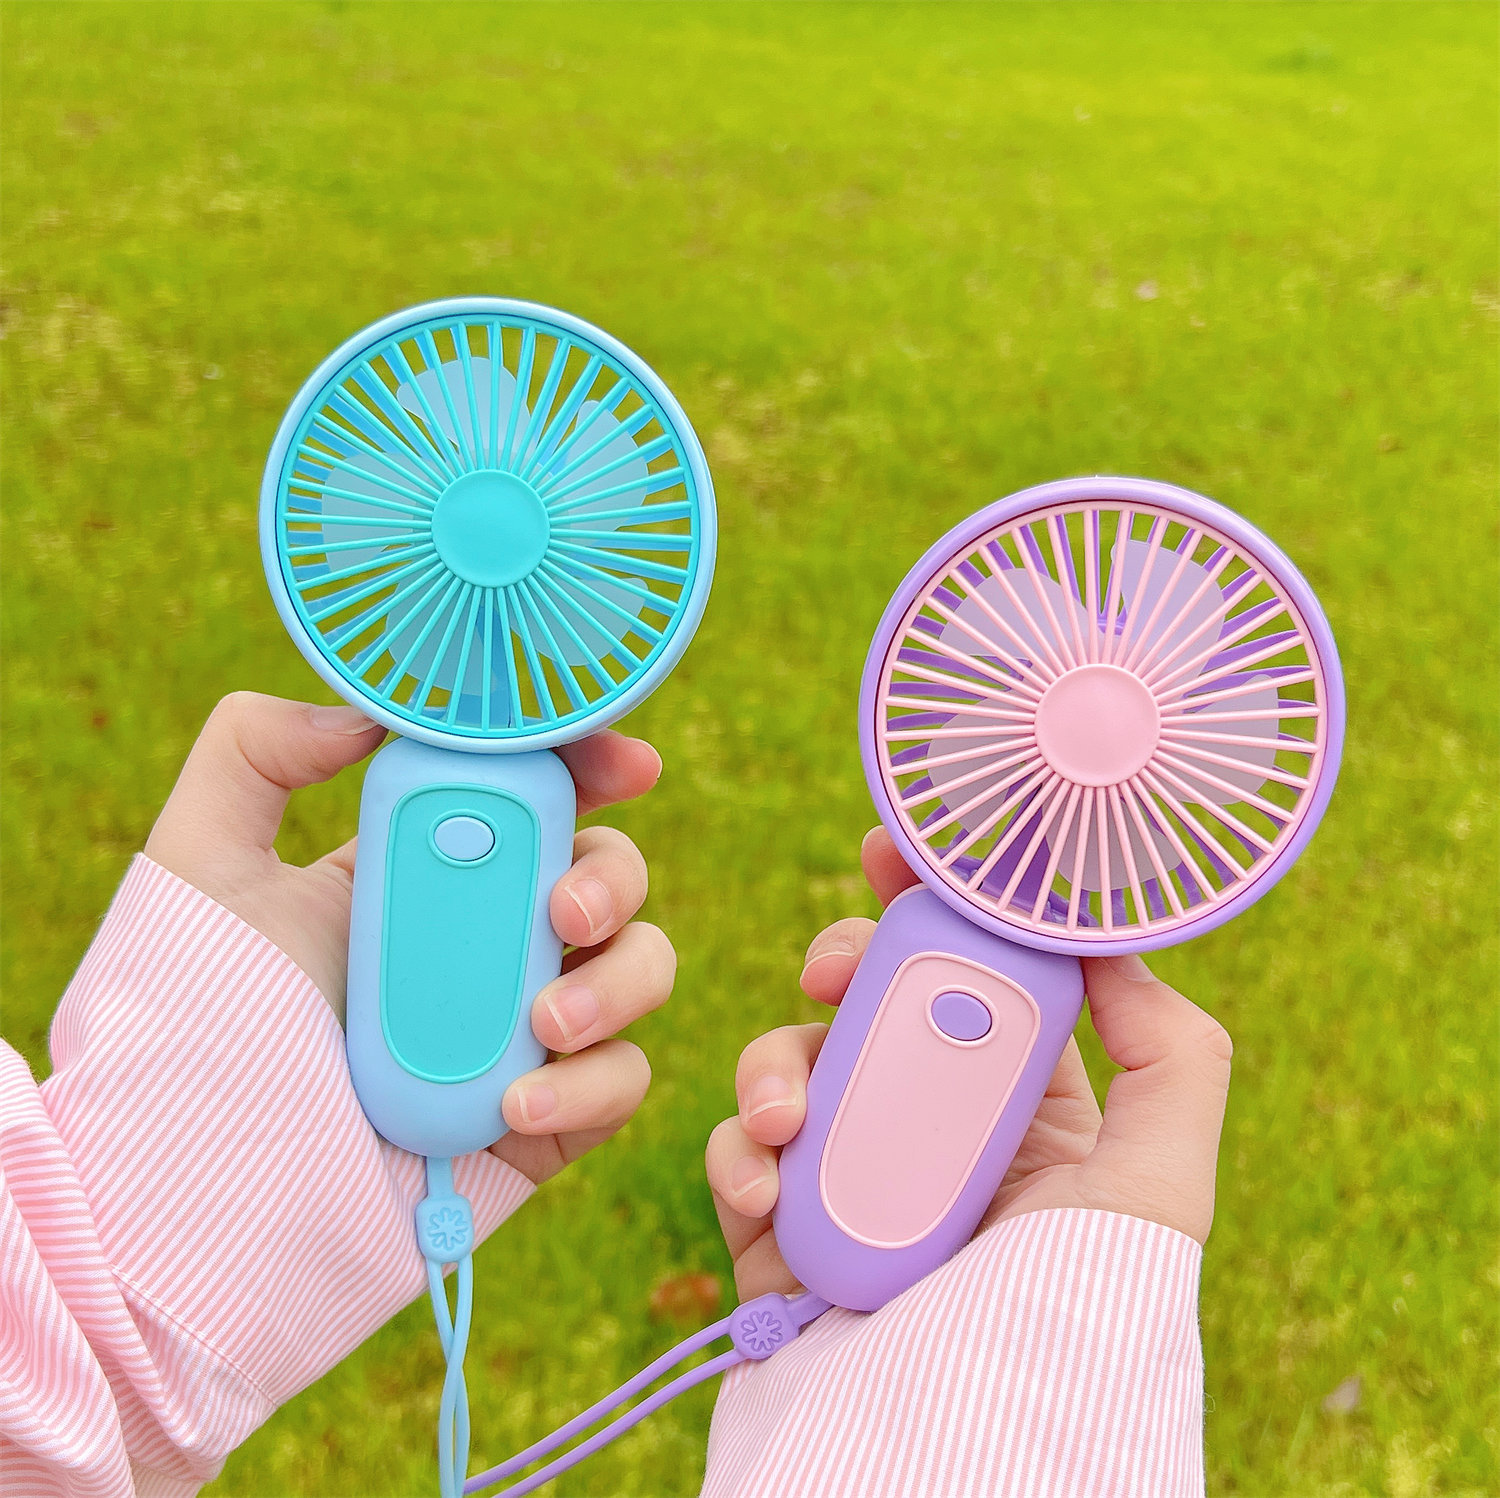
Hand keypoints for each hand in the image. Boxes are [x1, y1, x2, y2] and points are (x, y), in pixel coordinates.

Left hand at [144, 691, 673, 1185]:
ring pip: (642, 968)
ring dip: (618, 980)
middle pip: (610, 876)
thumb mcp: (198, 868)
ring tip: (543, 1026)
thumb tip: (367, 715)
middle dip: (615, 875)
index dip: (593, 769)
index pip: (535, 800)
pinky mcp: (547, 1121)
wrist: (194, 1200)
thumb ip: (253, 752)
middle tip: (564, 908)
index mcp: (424, 875)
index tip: (629, 763)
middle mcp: (487, 945)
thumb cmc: (186, 1030)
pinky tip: (515, 1102)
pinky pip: (624, 1080)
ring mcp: (523, 1034)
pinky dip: (591, 1083)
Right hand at [706, 828, 1232, 1299]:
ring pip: (791, 1064)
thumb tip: (1104, 945)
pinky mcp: (782, 1227)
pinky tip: (764, 1183)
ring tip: (785, 1120)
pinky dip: (738, 1153)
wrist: (969, 1447)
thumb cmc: (1076, 1314)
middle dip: (839, 965)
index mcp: (1017, 1108)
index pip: (970, 980)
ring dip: (775, 1066)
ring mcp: (850, 1175)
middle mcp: (930, 1130)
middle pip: (868, 1005)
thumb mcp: (1159, 1181)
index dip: (928, 910)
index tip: (889, 857)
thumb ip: (1169, 1053)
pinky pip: (738, 1154)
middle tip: (829, 968)